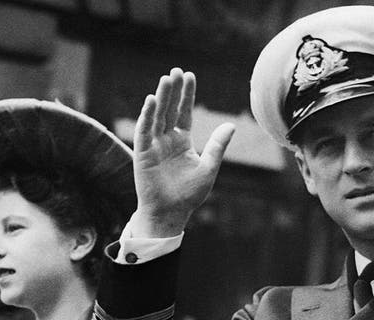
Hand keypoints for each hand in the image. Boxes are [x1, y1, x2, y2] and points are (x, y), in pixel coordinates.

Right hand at [130, 68, 234, 237]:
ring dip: (161, 97)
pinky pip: (144, 131)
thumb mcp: (208, 167)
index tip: (189, 76)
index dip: (186, 95)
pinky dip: (147, 115)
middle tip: (176, 71)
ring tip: (166, 79)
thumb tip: (230, 125)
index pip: (183, 112)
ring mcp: (153, 146)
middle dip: (173, 91)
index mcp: (182, 141)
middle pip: (169, 110)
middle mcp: (166, 140)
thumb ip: (217, 146)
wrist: (171, 214)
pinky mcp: (142, 153)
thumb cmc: (188, 195)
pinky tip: (152, 100)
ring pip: (157, 116)